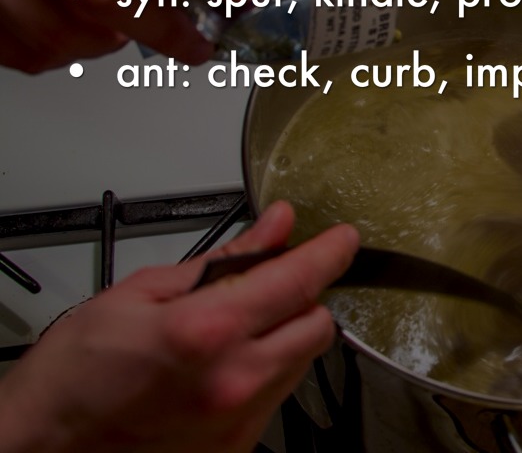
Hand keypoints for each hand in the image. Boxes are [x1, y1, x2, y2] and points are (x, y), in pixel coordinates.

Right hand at [0, 202, 358, 452]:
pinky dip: (265, 372)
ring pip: (301, 362)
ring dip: (285, 335)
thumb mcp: (142, 292)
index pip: (298, 281)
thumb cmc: (75, 374)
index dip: (330, 253)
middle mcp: (233, 381)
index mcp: (207, 331)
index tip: (344, 239)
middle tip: (272, 285)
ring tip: (232, 330)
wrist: (41, 448)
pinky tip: (224, 365)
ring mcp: (238, 422)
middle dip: (303, 297)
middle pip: (317, 324)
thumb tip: (274, 228)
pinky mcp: (235, 449)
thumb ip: (225, 258)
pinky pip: (277, 398)